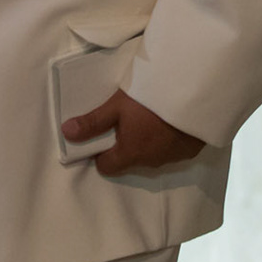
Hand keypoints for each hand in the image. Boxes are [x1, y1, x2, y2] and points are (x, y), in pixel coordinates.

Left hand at [60, 90, 204, 176]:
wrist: (194, 95)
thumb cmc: (150, 100)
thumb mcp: (116, 106)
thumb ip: (92, 122)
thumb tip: (66, 133)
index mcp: (131, 154)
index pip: (107, 166)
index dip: (100, 153)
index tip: (101, 137)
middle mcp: (151, 162)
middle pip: (129, 160)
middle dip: (125, 144)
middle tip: (126, 120)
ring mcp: (173, 158)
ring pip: (151, 155)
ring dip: (147, 142)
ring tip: (148, 118)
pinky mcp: (191, 150)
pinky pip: (172, 150)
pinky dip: (167, 140)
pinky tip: (168, 122)